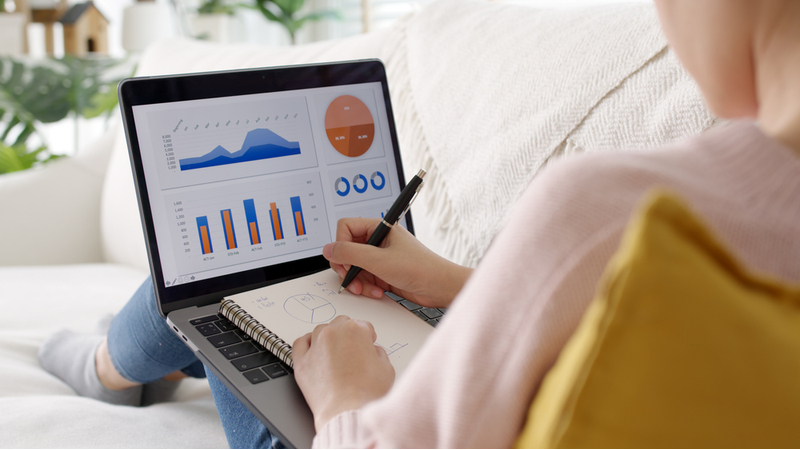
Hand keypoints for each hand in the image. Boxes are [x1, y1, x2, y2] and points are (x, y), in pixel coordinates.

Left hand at [293, 316, 394, 430]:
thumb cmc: (367, 394)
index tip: (367, 344)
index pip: (364, 326)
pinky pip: (301, 343)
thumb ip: (379, 353)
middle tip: (353, 351)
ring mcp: (315, 346)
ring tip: (335, 354)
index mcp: (356, 330)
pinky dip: (307, 344)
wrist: (348, 413)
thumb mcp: (386, 368)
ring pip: (321, 331)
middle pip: (342, 324)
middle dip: (349, 335)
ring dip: (329, 338)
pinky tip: (315, 351)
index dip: (368, 337)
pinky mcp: (302, 362)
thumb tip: (372, 352)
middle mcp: (334, 333)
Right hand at [323, 218, 471, 308]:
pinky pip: (364, 278)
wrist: (441, 287)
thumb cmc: (420, 268)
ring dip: (358, 280)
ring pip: (354, 267)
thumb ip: (350, 253)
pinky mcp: (384, 273)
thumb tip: (328, 249)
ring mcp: (380, 257)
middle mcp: (378, 241)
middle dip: (348, 267)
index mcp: (379, 228)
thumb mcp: (379, 260)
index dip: (341, 245)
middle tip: (351, 278)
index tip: (346, 260)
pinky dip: (367, 287)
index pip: (346, 227)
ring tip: (367, 289)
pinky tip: (378, 292)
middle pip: (347, 249)